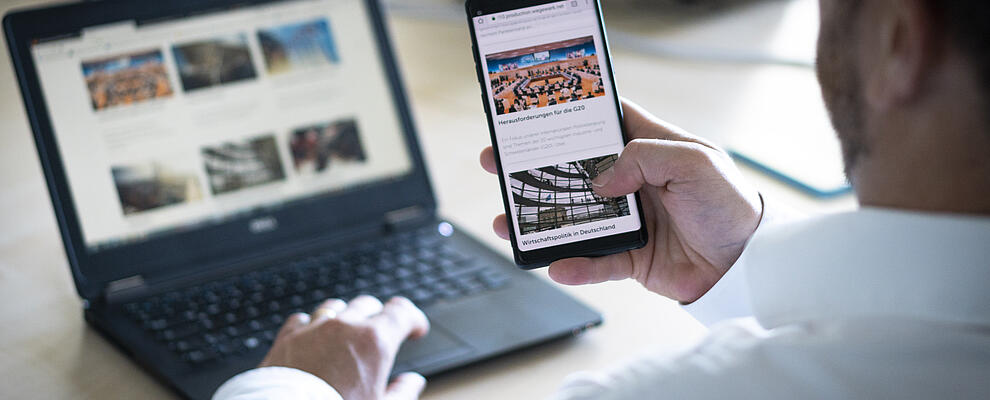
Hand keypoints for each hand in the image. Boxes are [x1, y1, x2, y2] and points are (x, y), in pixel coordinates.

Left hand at [260, 296, 429, 399]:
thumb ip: (403, 392)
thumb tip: (412, 382)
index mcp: (373, 341)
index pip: (401, 311)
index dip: (413, 318)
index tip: (414, 328)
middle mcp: (343, 327)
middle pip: (368, 305)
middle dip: (378, 316)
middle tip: (381, 333)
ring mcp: (313, 329)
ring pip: (334, 307)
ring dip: (344, 317)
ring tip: (346, 334)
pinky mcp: (286, 339)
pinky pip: (301, 319)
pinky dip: (311, 325)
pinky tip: (312, 338)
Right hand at [480, 99, 761, 301]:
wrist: (748, 265)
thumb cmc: (730, 204)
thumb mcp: (694, 162)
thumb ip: (644, 158)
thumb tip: (600, 179)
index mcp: (649, 149)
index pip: (602, 125)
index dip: (569, 119)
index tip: (533, 116)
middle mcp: (633, 183)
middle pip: (573, 171)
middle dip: (535, 168)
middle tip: (499, 162)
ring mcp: (628, 221)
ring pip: (572, 218)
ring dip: (540, 219)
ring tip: (507, 219)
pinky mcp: (630, 258)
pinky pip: (593, 262)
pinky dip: (573, 264)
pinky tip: (555, 263)